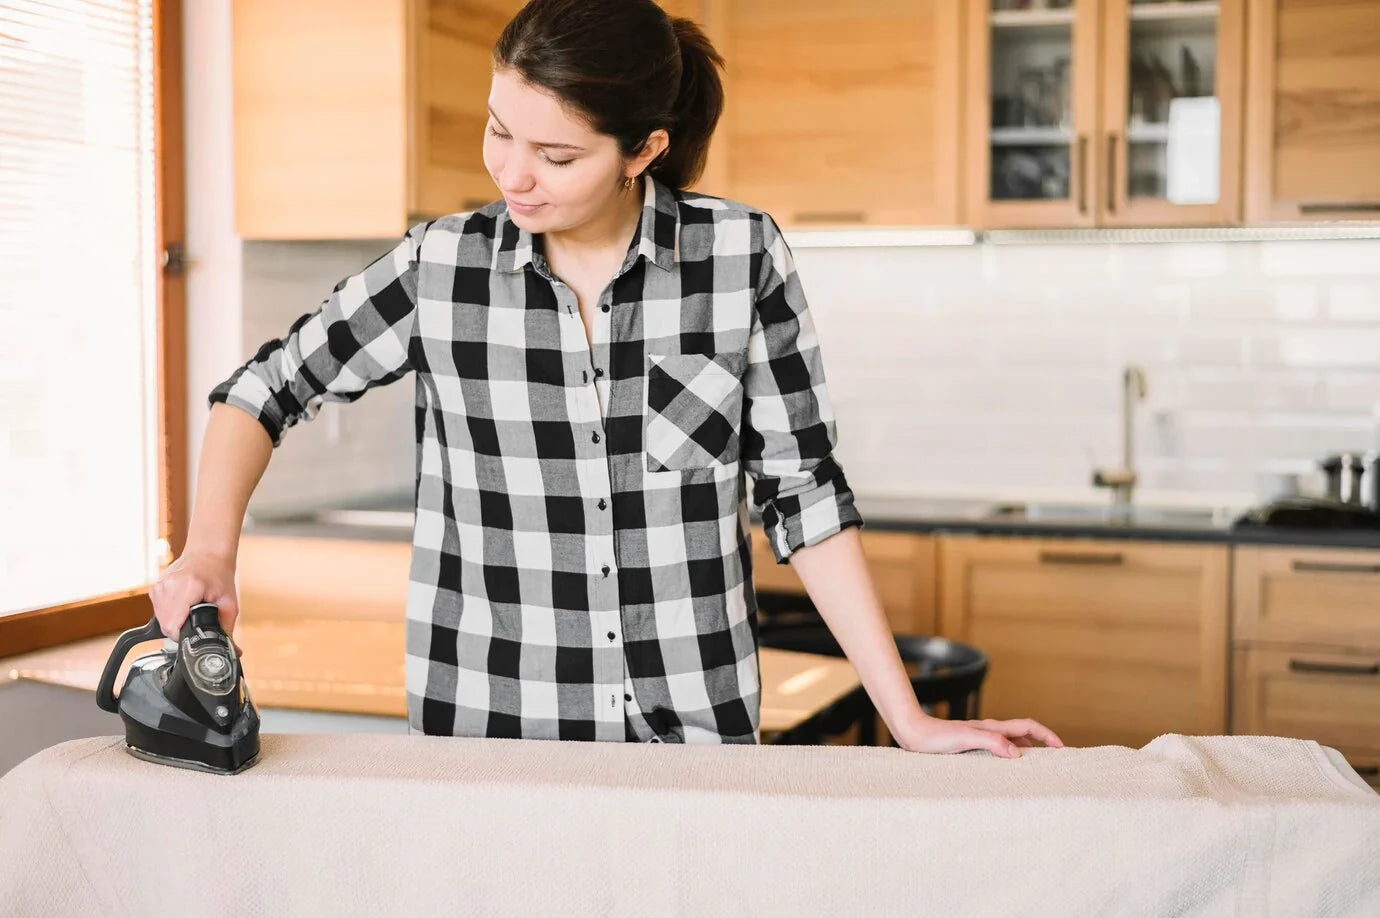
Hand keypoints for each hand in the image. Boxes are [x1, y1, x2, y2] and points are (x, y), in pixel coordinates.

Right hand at [148, 549, 243, 657]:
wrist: (208, 553)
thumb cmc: (219, 575)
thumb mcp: (229, 602)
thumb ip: (228, 630)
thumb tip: (234, 652)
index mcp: (187, 588)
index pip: (173, 627)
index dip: (185, 636)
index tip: (196, 631)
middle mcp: (168, 586)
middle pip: (166, 626)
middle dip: (182, 630)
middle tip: (197, 619)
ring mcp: (159, 586)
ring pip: (161, 621)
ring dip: (175, 622)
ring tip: (191, 610)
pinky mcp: (155, 588)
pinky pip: (159, 612)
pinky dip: (170, 614)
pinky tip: (183, 605)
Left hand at [891, 712, 1064, 758]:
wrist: (912, 734)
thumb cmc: (936, 737)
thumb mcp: (965, 739)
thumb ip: (991, 742)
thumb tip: (1017, 753)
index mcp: (992, 727)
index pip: (1027, 726)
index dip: (1046, 735)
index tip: (1061, 747)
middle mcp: (988, 731)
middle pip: (1022, 734)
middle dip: (1040, 745)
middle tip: (1054, 762)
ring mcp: (979, 738)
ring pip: (1009, 744)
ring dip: (1024, 752)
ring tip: (1033, 770)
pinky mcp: (969, 747)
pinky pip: (996, 752)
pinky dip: (1006, 759)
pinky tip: (1002, 772)